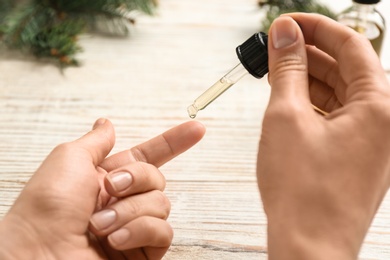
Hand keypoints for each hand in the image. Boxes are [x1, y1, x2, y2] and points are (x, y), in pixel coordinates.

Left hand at [0, 119, 204, 259]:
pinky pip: (163, 233)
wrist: (40, 254)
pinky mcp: (142, 251)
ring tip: (102, 223)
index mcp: (109, 178)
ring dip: (132, 210)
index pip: (150, 156)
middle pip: (157, 178)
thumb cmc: (47, 206)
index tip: (197, 129)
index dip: (173, 142)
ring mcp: (133, 226)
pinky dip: (141, 231)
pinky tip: (117, 239)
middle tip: (112, 188)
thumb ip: (97, 141)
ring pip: (162, 205)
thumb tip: (107, 123)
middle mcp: (124, 201)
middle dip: (138, 179)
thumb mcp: (70, 159)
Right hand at [257, 14, 389, 258]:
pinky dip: (311, 103)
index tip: (288, 22)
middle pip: (346, 69)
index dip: (316, 28)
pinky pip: (336, 116)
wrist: (309, 247)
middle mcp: (385, 122)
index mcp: (381, 107)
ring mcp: (372, 141)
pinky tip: (287, 97)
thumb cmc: (302, 191)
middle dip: (308, 54)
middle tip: (276, 45)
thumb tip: (284, 33)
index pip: (351, 46)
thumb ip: (287, 69)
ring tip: (275, 69)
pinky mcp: (355, 156)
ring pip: (339, 94)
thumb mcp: (286, 117)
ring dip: (307, 78)